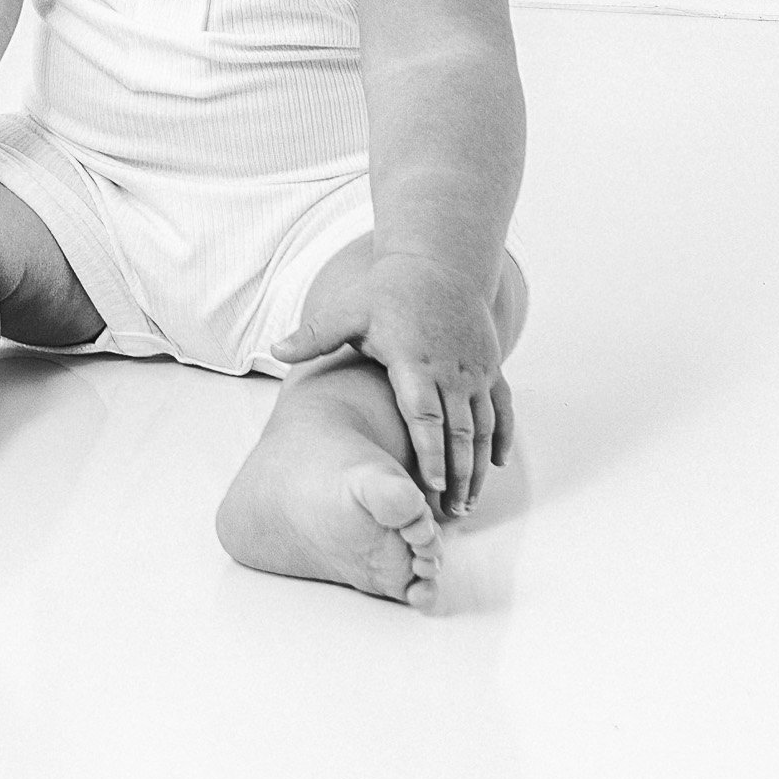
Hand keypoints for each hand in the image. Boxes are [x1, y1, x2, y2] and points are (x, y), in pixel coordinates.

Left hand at [273, 251, 513, 515]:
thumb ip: (315, 335)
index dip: (430, 452)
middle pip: (459, 431)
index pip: (424, 415)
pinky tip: (500, 464)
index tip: (431, 486)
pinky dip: (503, 436)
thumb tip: (275, 350)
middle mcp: (450, 369)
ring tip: (469, 503)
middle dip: (458, 475)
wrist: (439, 263)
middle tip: (451, 515)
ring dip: (480, 465)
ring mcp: (474, 369)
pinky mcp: (490, 366)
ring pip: (483, 426)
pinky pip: (503, 406)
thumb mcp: (349, 310)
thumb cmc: (389, 291)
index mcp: (413, 360)